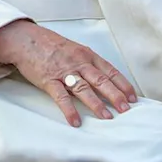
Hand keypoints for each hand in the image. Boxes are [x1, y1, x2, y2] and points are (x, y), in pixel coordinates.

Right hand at [0, 20, 137, 126]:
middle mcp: (80, 63)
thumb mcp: (77, 51)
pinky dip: (69, 109)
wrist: (28, 40)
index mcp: (89, 56)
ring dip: (96, 104)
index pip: (111, 71)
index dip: (123, 85)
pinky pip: (61, 97)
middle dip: (115, 96)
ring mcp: (64, 71)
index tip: (133, 97)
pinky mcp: (49, 80)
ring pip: (84, 88)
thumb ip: (90, 65)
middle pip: (102, 80)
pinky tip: (75, 121)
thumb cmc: (54, 46)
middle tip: (126, 109)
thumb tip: (107, 81)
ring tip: (107, 117)